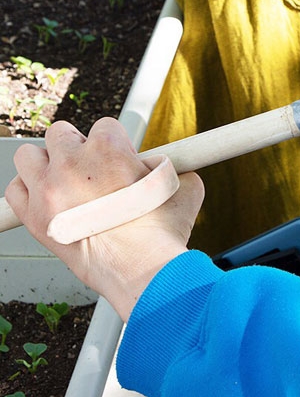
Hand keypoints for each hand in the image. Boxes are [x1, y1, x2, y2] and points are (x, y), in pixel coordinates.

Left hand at [5, 119, 203, 320]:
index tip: (122, 163)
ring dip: (45, 164)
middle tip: (92, 172)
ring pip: (29, 155)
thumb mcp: (184, 190)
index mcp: (109, 149)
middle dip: (77, 149)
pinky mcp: (34, 217)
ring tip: (64, 183)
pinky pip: (15, 189)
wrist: (141, 270)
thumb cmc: (161, 235)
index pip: (105, 127)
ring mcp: (48, 189)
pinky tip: (48, 201)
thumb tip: (174, 167)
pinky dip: (28, 191)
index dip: (116, 146)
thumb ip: (172, 169)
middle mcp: (73, 163)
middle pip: (61, 134)